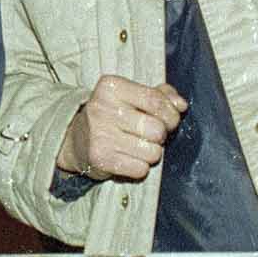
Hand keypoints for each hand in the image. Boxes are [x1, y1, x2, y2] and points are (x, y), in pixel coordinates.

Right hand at [57, 75, 187, 180]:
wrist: (76, 139)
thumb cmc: (112, 115)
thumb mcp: (131, 96)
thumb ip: (159, 95)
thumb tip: (181, 105)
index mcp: (110, 87)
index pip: (156, 100)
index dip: (171, 114)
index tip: (170, 119)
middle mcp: (102, 108)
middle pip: (157, 129)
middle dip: (160, 135)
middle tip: (149, 134)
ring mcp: (100, 134)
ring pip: (153, 152)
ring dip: (151, 153)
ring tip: (137, 146)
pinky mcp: (101, 158)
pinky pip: (140, 169)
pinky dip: (139, 167)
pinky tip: (127, 157)